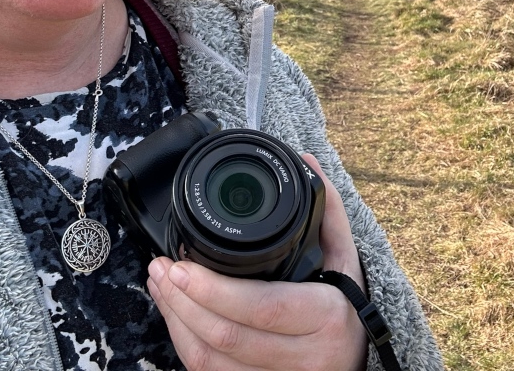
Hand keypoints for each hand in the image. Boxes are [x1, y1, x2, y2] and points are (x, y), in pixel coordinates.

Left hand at [146, 153, 367, 370]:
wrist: (353, 365)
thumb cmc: (346, 309)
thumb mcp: (347, 259)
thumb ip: (327, 210)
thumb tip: (307, 162)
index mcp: (325, 317)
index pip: (261, 308)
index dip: (214, 291)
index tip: (182, 265)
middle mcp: (304, 359)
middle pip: (227, 336)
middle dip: (183, 301)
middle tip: (162, 268)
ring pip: (210, 361)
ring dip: (176, 320)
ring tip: (160, 284)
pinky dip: (184, 342)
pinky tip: (174, 313)